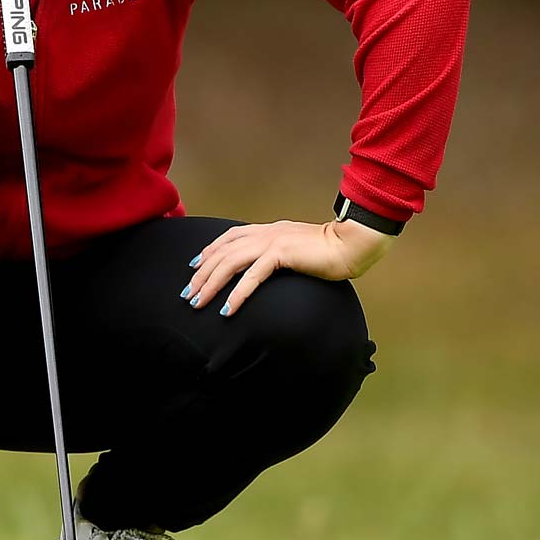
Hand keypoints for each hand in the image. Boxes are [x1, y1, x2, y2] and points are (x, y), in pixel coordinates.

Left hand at [183, 218, 395, 316]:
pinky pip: (252, 275)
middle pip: (223, 251)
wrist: (351, 244)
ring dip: (211, 283)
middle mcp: (266, 232)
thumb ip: (281, 254)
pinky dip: (237, 293)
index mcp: (269, 230)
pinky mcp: (282, 253)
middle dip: (202, 273)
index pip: (229, 237)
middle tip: (188, 294)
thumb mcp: (298, 249)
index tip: (194, 267)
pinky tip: (227, 309)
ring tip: (198, 302)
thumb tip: (269, 266)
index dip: (209, 251)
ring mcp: (273, 241)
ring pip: (230, 262)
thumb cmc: (330, 251)